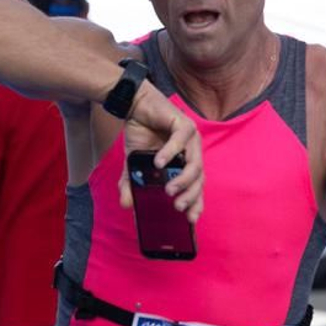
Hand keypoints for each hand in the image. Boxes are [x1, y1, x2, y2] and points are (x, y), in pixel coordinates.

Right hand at [118, 83, 203, 221]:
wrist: (134, 107)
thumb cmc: (140, 135)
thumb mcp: (133, 164)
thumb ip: (131, 184)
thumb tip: (126, 205)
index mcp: (185, 163)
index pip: (196, 186)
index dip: (196, 202)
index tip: (190, 219)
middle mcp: (192, 152)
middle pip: (199, 178)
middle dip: (191, 195)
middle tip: (177, 207)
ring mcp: (190, 138)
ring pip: (195, 163)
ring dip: (183, 179)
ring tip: (169, 190)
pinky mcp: (183, 123)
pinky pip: (181, 140)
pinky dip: (170, 152)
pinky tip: (158, 163)